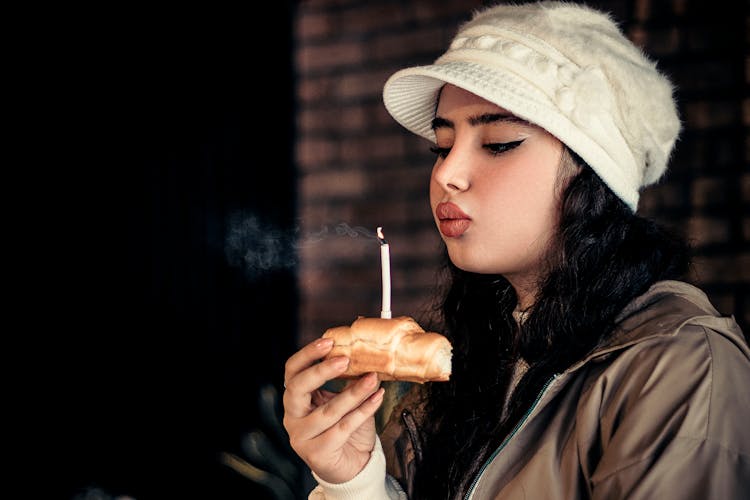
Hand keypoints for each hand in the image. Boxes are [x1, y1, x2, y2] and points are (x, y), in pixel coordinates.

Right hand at [282, 337, 384, 483]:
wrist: (353, 464)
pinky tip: (377, 398)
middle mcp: (292, 417)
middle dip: (322, 371)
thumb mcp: (344, 398)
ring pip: (328, 410)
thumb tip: (364, 352)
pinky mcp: (316, 453)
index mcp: (295, 398)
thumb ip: (347, 379)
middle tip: (346, 359)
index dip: (307, 354)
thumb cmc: (346, 428)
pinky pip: (343, 428)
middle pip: (297, 388)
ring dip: (354, 392)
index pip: (292, 370)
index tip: (328, 342)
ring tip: (373, 378)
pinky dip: (363, 411)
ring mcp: (301, 437)